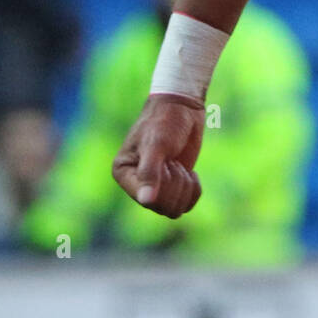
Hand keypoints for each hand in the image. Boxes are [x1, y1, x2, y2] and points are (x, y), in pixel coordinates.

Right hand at [112, 94, 205, 217]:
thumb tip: (146, 201)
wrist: (183, 107)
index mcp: (123, 174)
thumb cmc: (164, 121)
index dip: (165, 184)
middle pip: (163, 207)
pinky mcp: (174, 186)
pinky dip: (194, 190)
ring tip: (178, 164)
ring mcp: (156, 187)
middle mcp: (136, 185)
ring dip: (184, 186)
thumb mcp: (156, 144)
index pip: (148, 201)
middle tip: (173, 160)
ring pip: (175, 210)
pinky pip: (187, 205)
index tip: (167, 161)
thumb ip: (149, 172)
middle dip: (176, 184)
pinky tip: (191, 173)